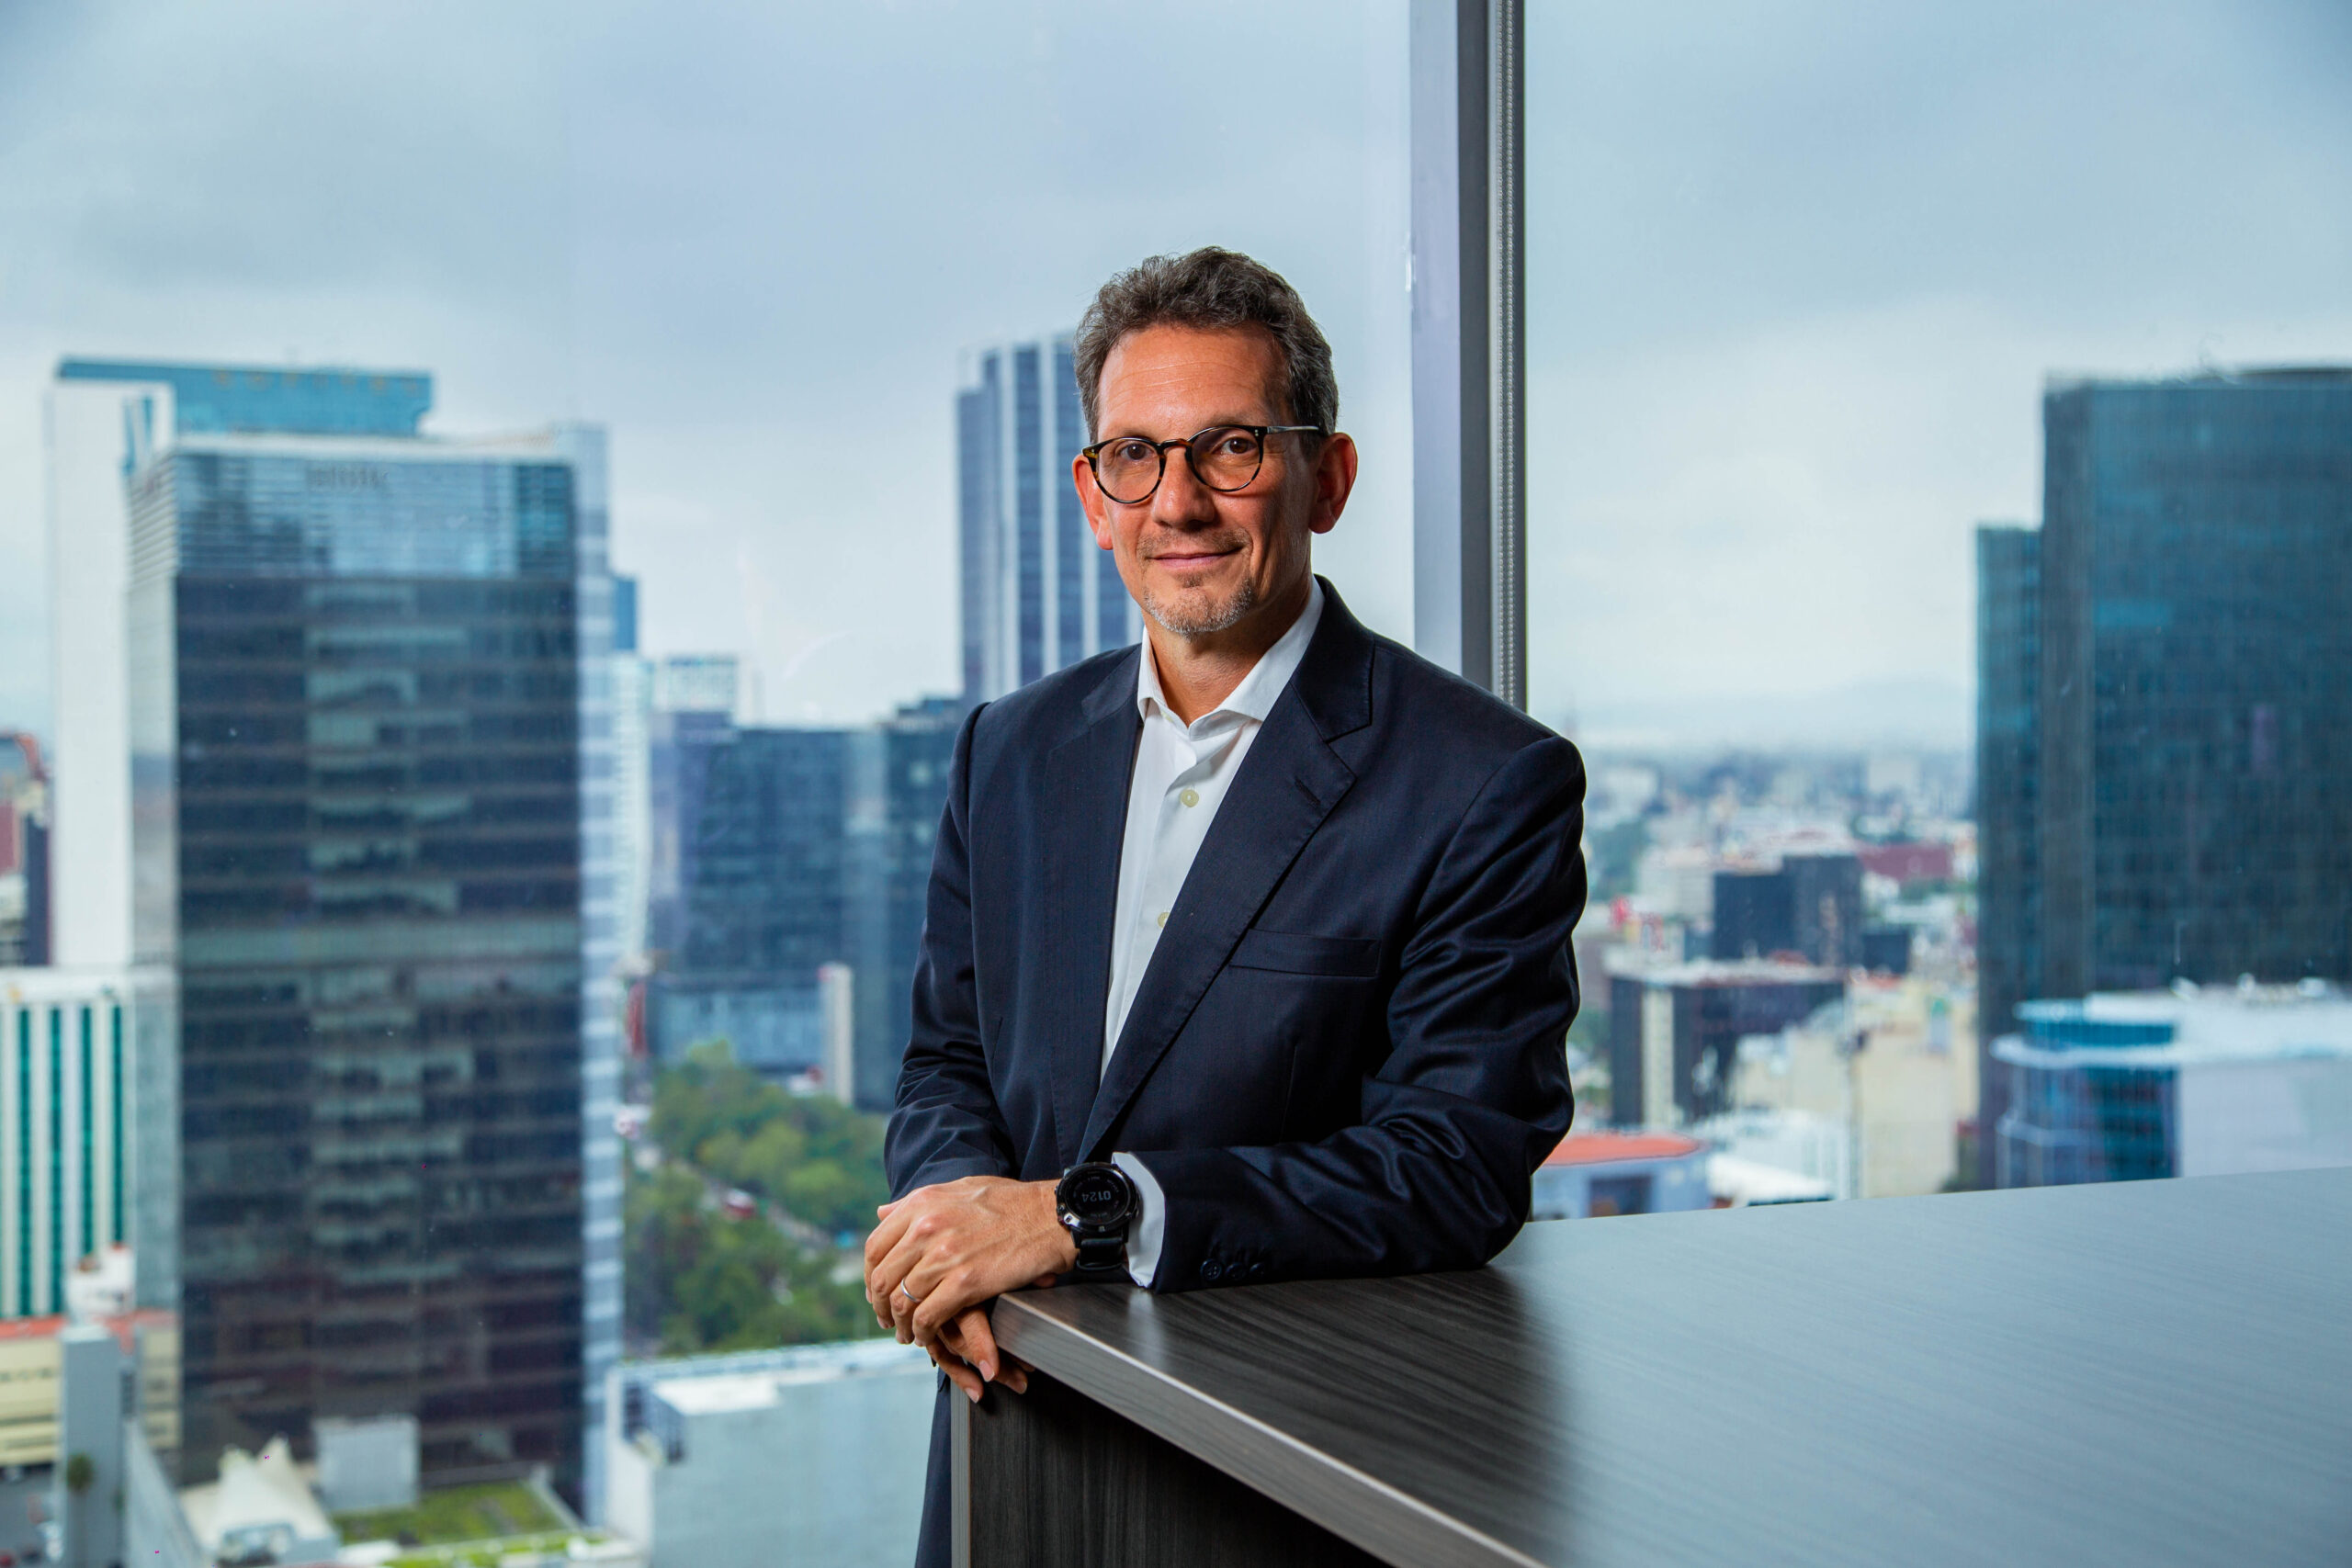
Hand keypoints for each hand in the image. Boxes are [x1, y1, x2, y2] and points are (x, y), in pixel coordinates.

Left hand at [864, 1176, 1077, 1392]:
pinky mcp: (966, 1283)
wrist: (1051, 1216)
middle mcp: (926, 1228)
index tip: (877, 1291)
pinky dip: (922, 1332)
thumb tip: (882, 1212)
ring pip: (902, 1301)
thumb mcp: (959, 1189)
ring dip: (900, 1324)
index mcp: (922, 1204)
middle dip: (880, 1306)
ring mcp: (945, 1256)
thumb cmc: (1011, 1203)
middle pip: (882, 1277)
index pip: (875, 1247)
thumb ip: (917, 1203)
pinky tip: (927, 1336)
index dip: (871, 1276)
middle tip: (888, 1319)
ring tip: (908, 1333)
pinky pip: (927, 1317)